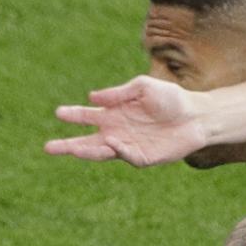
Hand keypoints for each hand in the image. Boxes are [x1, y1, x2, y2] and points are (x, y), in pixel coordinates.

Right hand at [46, 75, 205, 165]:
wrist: (197, 115)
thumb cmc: (171, 99)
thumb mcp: (144, 87)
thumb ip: (120, 92)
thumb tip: (93, 96)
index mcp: (115, 114)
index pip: (89, 116)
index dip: (74, 115)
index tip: (59, 112)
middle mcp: (118, 132)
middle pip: (88, 141)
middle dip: (68, 145)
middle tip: (48, 147)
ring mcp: (129, 146)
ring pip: (102, 152)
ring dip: (86, 152)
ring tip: (71, 149)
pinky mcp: (144, 157)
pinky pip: (127, 156)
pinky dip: (118, 150)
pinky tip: (112, 142)